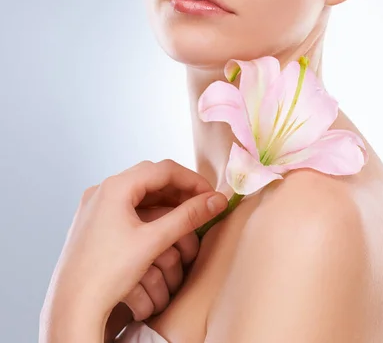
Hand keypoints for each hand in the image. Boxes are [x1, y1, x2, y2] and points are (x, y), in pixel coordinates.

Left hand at [39, 160, 227, 342]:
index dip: (192, 180)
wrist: (71, 307)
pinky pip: (128, 206)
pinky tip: (165, 225)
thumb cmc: (107, 274)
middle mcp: (102, 190)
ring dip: (166, 201)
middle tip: (203, 205)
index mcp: (114, 187)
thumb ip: (188, 217)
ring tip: (188, 215)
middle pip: (151, 178)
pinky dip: (150, 212)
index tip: (211, 195)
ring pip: (140, 192)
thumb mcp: (153, 242)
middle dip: (180, 190)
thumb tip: (217, 200)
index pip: (163, 170)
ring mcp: (96, 205)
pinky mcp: (94, 221)